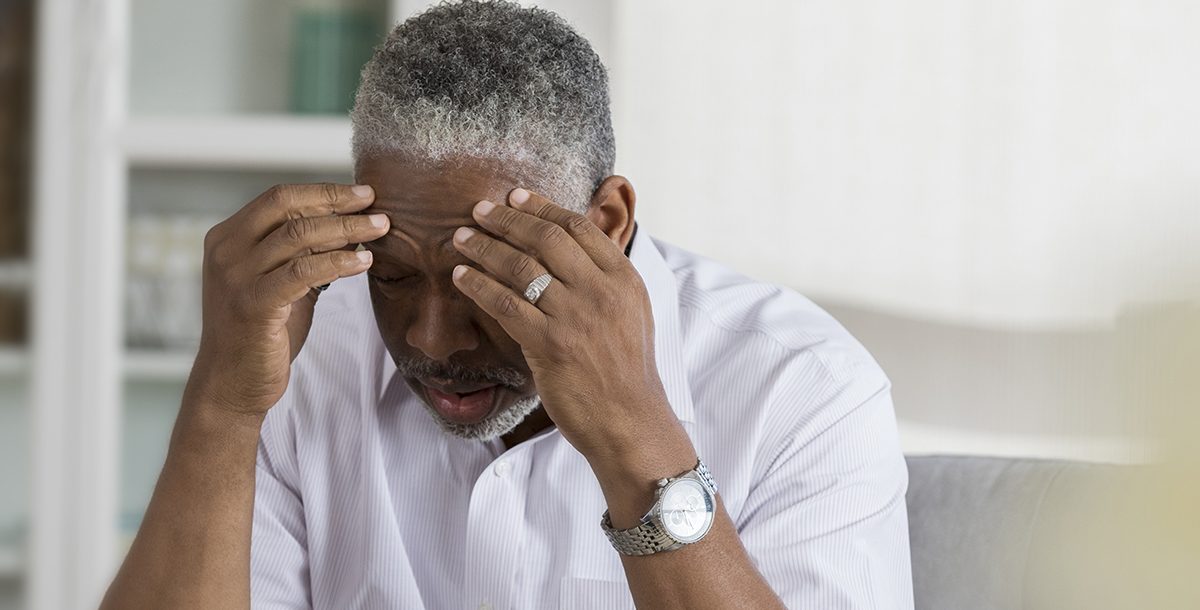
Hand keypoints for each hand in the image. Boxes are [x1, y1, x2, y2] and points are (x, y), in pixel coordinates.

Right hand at [189, 183, 388, 415]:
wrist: (231, 384)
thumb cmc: (260, 333)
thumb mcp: (281, 283)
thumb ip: (304, 254)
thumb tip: (350, 225)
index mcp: (227, 238)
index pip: (279, 198)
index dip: (323, 192)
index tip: (362, 194)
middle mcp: (226, 252)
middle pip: (288, 208)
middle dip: (337, 203)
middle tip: (376, 206)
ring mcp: (235, 277)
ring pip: (299, 236)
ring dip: (346, 229)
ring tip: (380, 229)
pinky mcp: (253, 304)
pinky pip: (303, 272)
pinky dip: (338, 262)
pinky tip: (364, 261)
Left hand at [449, 188, 675, 459]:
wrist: (630, 421)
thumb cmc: (627, 371)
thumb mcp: (632, 313)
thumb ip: (605, 279)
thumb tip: (570, 250)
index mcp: (623, 279)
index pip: (578, 227)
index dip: (542, 207)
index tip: (515, 197)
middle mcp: (600, 291)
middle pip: (546, 239)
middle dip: (507, 220)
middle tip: (479, 211)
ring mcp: (575, 317)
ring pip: (520, 267)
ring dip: (484, 248)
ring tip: (462, 239)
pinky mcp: (550, 345)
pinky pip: (505, 303)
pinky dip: (478, 285)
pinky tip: (462, 277)